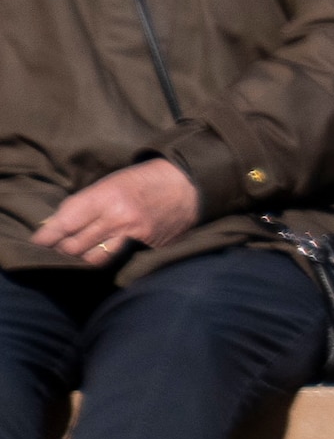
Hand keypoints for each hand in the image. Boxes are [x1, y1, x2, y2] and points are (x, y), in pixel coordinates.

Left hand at [41, 158, 199, 270]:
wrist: (188, 183)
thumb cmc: (144, 179)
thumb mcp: (110, 183)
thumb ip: (84, 204)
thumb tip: (55, 224)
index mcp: (105, 196)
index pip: (64, 223)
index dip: (47, 236)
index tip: (39, 243)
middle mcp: (117, 217)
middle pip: (74, 246)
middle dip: (62, 249)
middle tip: (58, 249)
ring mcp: (134, 233)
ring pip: (93, 259)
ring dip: (82, 258)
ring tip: (79, 254)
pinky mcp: (148, 246)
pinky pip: (118, 258)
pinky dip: (108, 257)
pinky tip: (106, 251)